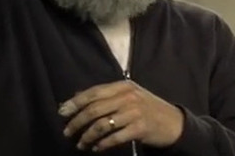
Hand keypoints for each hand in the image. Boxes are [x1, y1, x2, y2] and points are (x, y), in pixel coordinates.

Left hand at [59, 80, 183, 151]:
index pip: (94, 92)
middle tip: (67, 132)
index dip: (75, 103)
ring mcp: (135, 112)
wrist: (172, 122)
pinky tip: (96, 148)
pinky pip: (114, 138)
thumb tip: (76, 97)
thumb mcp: (129, 96)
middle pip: (94, 109)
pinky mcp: (140, 128)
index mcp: (124, 86)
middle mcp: (129, 97)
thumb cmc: (147, 108)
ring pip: (101, 125)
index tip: (62, 112)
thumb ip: (105, 95)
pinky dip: (102, 144)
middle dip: (77, 122)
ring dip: (87, 137)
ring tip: (81, 144)